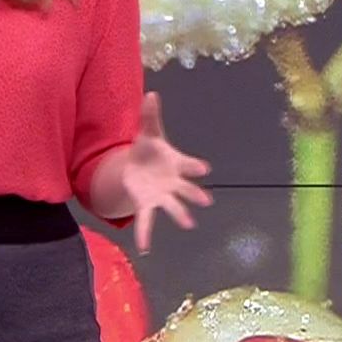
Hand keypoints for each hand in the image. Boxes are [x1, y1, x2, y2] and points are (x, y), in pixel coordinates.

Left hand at [126, 92, 213, 254]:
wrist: (135, 168)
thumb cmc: (148, 150)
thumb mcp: (147, 132)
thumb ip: (149, 116)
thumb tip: (151, 93)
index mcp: (176, 164)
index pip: (189, 165)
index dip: (195, 166)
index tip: (205, 168)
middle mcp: (174, 183)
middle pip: (187, 189)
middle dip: (195, 194)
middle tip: (206, 200)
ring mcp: (163, 196)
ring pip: (173, 206)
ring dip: (180, 215)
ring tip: (188, 223)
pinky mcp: (148, 205)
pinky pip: (147, 221)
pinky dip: (145, 234)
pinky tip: (144, 248)